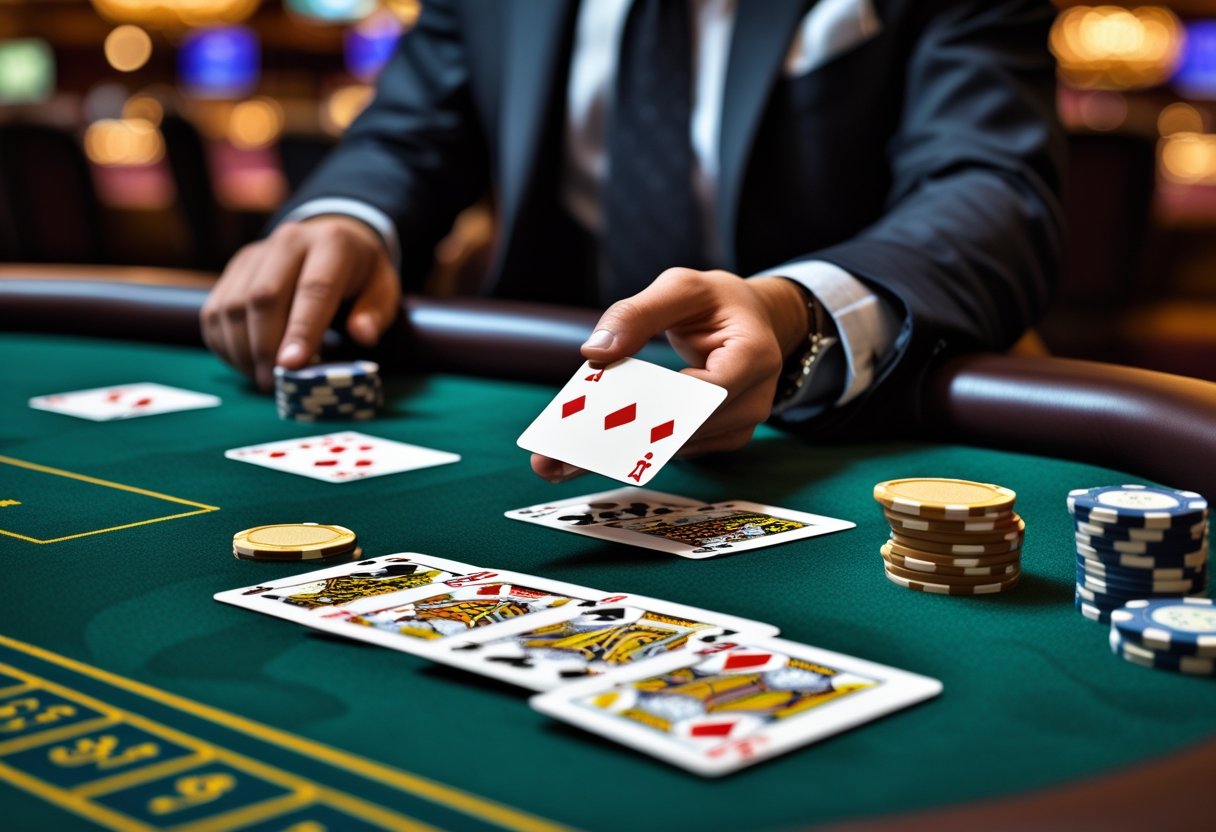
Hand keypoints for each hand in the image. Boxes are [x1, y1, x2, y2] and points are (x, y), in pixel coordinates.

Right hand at [200, 216, 400, 389]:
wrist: (331, 235)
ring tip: (262, 378)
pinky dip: (225, 344)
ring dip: (242, 350)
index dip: (301, 330)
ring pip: (232, 305)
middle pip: (263, 297)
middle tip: (274, 383)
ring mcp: (256, 254)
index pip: (313, 289)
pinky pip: (215, 311)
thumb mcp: (383, 288)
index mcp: (332, 244)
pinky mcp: (234, 268)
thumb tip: (363, 336)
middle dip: (265, 347)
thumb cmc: (361, 274)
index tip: (292, 366)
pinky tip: (245, 363)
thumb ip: (375, 313)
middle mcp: (288, 241)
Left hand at [531, 268, 810, 481]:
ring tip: (553, 461)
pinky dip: (628, 451)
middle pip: (679, 431)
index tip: (597, 421)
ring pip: (671, 449)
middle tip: (552, 459)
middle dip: (615, 444)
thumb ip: (637, 313)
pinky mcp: (718, 440)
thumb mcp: (680, 287)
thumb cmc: (715, 301)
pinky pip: (671, 451)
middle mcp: (752, 400)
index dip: (653, 409)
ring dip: (612, 454)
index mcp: (753, 356)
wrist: (753, 322)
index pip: (702, 392)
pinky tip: (582, 455)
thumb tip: (594, 350)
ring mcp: (738, 427)